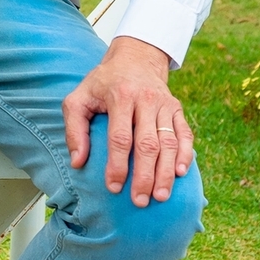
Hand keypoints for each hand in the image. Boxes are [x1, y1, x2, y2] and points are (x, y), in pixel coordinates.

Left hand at [62, 36, 192, 206]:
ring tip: (161, 196)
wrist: (135, 58)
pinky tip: (181, 174)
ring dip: (166, 172)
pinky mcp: (177, 108)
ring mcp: (165, 104)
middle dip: (144, 176)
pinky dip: (185, 154)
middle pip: (147, 144)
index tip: (114, 188)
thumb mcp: (79, 98)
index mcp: (120, 97)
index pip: (120, 137)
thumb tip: (78, 162)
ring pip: (169, 142)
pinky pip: (185, 134)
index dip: (117, 165)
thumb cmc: (102, 83)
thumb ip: (74, 129)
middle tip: (140, 201)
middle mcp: (145, 100)